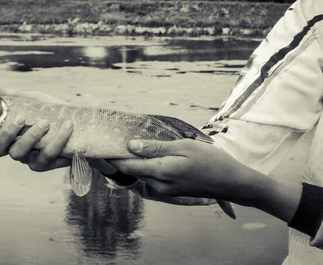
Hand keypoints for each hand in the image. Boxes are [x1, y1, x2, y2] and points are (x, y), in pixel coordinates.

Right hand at [0, 87, 118, 173]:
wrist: (81, 125)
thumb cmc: (51, 112)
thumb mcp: (32, 100)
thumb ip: (11, 96)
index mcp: (5, 133)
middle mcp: (12, 148)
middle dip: (6, 134)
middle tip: (20, 118)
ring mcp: (26, 158)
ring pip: (19, 153)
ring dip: (31, 136)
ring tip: (45, 122)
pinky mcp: (43, 165)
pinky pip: (45, 157)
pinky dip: (56, 141)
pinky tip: (66, 126)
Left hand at [110, 138, 264, 203]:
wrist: (233, 183)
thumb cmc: (211, 161)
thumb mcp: (183, 147)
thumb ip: (156, 148)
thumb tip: (131, 146)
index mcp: (161, 172)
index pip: (127, 166)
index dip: (111, 156)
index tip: (98, 146)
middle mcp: (159, 185)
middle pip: (131, 172)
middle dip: (119, 158)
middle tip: (108, 140)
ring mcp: (165, 190)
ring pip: (141, 174)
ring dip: (132, 162)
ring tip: (124, 144)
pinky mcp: (171, 191)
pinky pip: (151, 178)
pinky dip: (144, 167)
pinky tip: (144, 154)